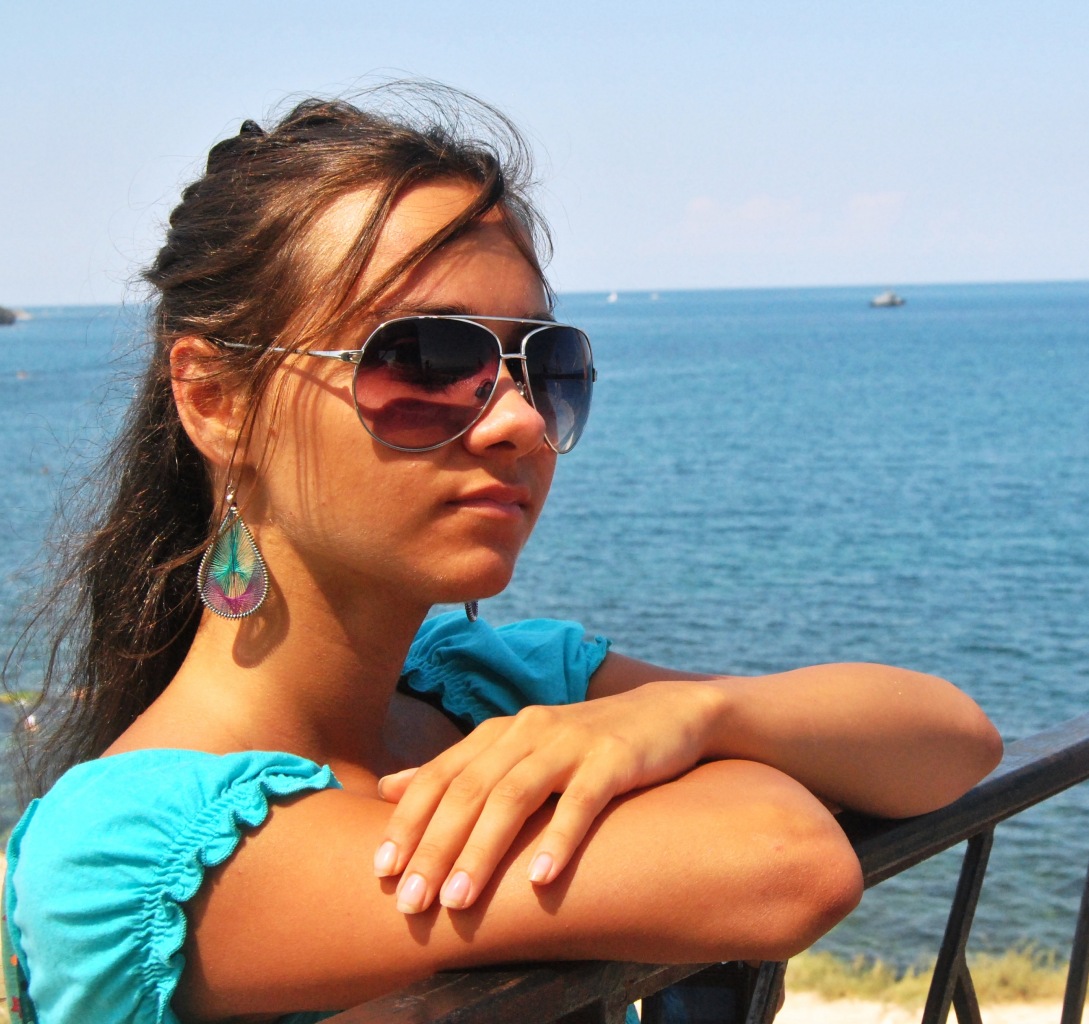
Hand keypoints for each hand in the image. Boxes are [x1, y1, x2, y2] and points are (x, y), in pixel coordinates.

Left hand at [373, 680, 722, 913]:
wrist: (666, 714)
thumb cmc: (583, 745)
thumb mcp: (517, 750)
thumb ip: (457, 770)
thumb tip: (386, 787)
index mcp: (499, 733)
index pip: (441, 776)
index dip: (408, 820)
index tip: (381, 870)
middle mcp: (527, 731)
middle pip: (470, 790)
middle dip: (435, 848)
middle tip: (410, 903)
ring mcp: (571, 742)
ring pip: (515, 796)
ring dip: (483, 850)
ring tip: (458, 901)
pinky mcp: (615, 758)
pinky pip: (582, 801)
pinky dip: (558, 838)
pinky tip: (539, 879)